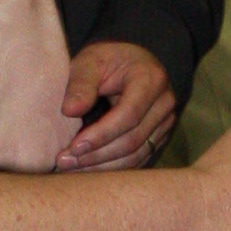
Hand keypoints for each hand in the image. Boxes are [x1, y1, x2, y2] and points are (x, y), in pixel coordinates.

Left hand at [55, 41, 177, 168]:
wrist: (128, 64)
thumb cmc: (106, 61)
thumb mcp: (89, 61)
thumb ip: (80, 83)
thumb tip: (70, 111)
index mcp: (151, 79)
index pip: (128, 115)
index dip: (101, 134)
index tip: (74, 146)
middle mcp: (164, 103)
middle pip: (132, 140)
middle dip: (96, 155)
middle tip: (64, 161)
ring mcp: (165, 123)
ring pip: (136, 155)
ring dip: (102, 166)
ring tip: (72, 167)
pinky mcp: (159, 137)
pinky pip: (137, 159)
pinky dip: (112, 168)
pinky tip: (88, 169)